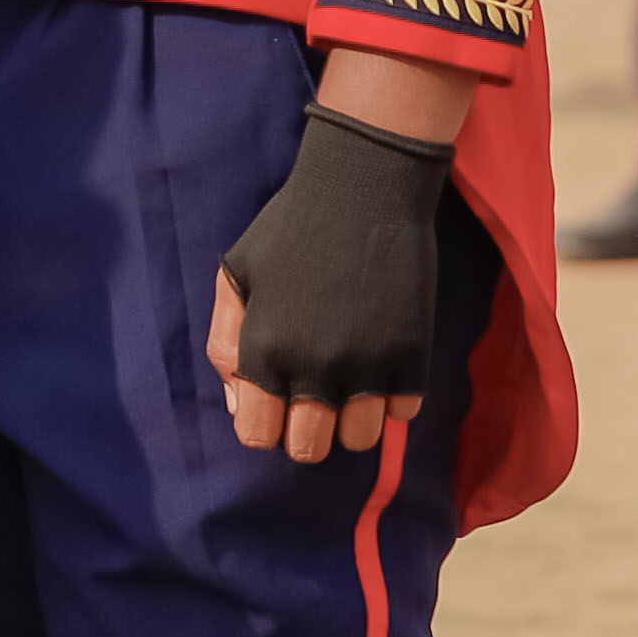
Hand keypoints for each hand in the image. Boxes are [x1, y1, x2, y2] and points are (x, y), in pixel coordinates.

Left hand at [209, 100, 454, 462]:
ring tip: (350, 375)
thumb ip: (226, 344)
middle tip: (314, 389)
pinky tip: (381, 355)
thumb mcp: (236, 276)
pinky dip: (392, 394)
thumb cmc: (292, 229)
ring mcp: (367, 368)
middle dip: (307, 427)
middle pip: (309, 449)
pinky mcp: (412, 357)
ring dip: (352, 416)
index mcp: (265, 350)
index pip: (259, 436)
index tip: (276, 397)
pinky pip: (402, 413)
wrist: (366, 187)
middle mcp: (314, 369)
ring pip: (359, 440)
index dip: (265, 421)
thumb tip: (238, 406)